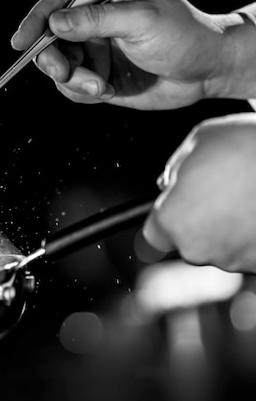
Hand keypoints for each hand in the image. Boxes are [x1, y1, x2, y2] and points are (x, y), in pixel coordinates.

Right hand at [11, 0, 246, 109]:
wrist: (206, 72)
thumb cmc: (184, 36)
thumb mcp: (141, 21)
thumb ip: (95, 20)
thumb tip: (55, 22)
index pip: (59, 0)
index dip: (36, 19)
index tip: (20, 42)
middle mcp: (94, 19)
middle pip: (50, 37)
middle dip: (53, 59)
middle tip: (64, 73)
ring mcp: (94, 48)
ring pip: (58, 65)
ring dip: (73, 80)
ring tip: (99, 85)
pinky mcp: (96, 73)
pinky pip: (71, 86)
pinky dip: (81, 92)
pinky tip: (104, 90)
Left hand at [143, 113, 255, 272]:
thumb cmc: (253, 148)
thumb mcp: (201, 139)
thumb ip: (176, 166)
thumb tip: (171, 180)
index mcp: (174, 220)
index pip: (154, 233)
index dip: (167, 216)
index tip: (179, 202)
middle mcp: (200, 249)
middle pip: (190, 241)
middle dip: (202, 219)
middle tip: (223, 190)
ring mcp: (235, 261)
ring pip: (224, 247)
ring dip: (232, 227)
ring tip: (249, 195)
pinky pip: (251, 250)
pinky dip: (255, 233)